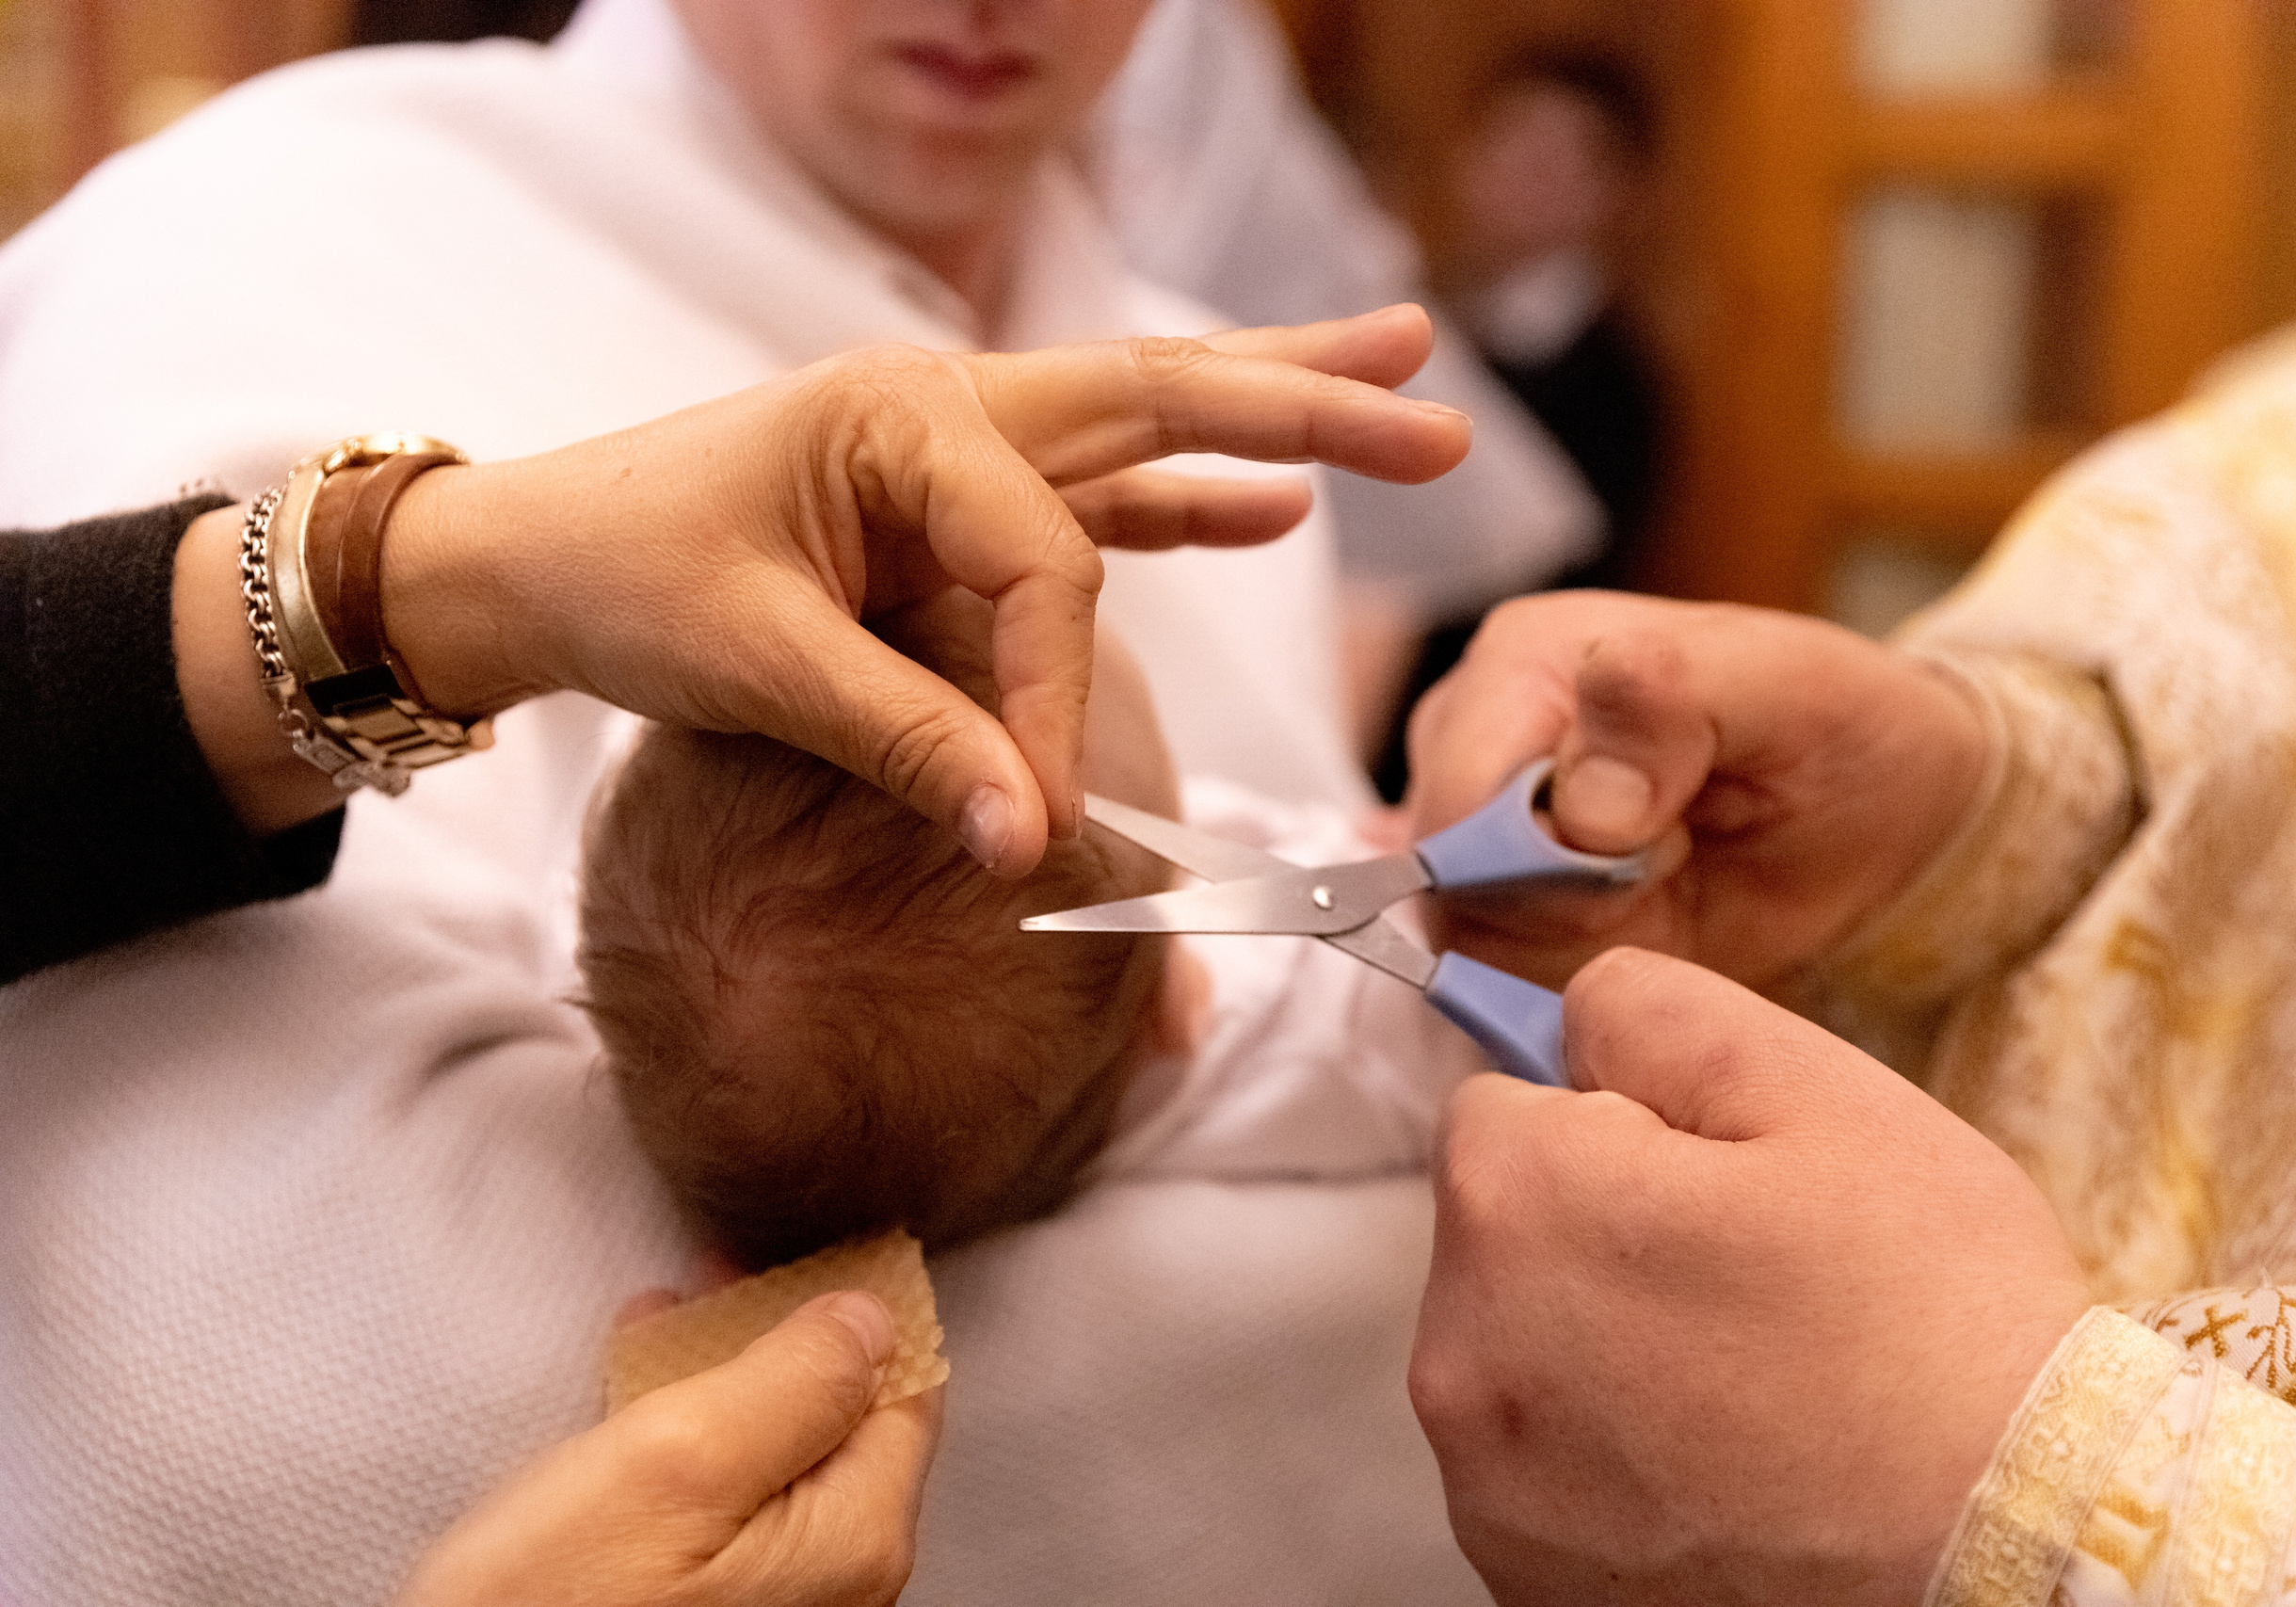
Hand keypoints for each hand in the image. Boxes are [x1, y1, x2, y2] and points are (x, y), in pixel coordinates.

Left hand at [180, 306, 1467, 873]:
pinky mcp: (952, 502)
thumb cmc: (622, 580)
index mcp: (901, 419)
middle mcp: (949, 408)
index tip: (1031, 826)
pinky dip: (1191, 499)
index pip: (1045, 566)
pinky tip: (1276, 505)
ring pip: (1151, 423)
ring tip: (1404, 398)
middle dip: (1308, 397)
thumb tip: (1027, 847)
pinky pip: (1102, 497)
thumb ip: (902, 741)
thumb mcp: (753, 663)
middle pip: (1163, 394)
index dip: (1054, 700)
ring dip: (1279, 416)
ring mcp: (958, 447)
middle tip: (1436, 403)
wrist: (531, 557)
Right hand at [394, 1291, 942, 1606]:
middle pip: (842, 1416)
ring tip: (661, 1316)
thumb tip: (874, 1316)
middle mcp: (840, 1581)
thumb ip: (793, 1380)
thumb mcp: (674, 1461)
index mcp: (855, 1536)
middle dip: (776, 1332)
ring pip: (779, 1454)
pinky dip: (690, 1439)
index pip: (907, 1384)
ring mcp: (780, 1602)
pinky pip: (731, 1505)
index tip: (798, 1246)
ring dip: (723, 1376)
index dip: (854, 1303)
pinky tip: (634, 1399)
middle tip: (712, 1268)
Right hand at [1402, 592, 1989, 990]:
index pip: (1455, 799)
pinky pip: (1505, 982)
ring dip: (1584, 939)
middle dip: (1572, 901)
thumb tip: (1577, 804)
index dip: (1543, 856)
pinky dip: (1583, 972)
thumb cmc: (1841, 731)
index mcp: (1526, 661)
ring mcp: (1487, 839)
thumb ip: (1673, 697)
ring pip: (1474, 942)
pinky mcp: (1514, 918)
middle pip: (1450, 880)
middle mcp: (1479, 743)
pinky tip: (1654, 919)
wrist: (1889, 821)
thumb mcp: (1793, 688)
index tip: (1662, 842)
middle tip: (1682, 860)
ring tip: (1675, 881)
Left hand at [1409, 947, 2087, 1606]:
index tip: (1723, 1188)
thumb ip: (1658, 1012)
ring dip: (1603, 1349)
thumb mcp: (1824, 1096)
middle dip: (1603, 1233)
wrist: (2018, 1556)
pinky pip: (1546, 1466)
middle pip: (1504, 1233)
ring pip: (1521, 1352)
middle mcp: (1458, 1349)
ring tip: (1754, 1389)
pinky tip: (1730, 1474)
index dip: (1621, 1125)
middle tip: (1757, 1289)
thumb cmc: (1937, 1324)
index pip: (1506, 1102)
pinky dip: (1615, 1462)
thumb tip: (1570, 1014)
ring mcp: (1484, 1483)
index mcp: (1513, 1203)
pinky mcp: (1522, 1577)